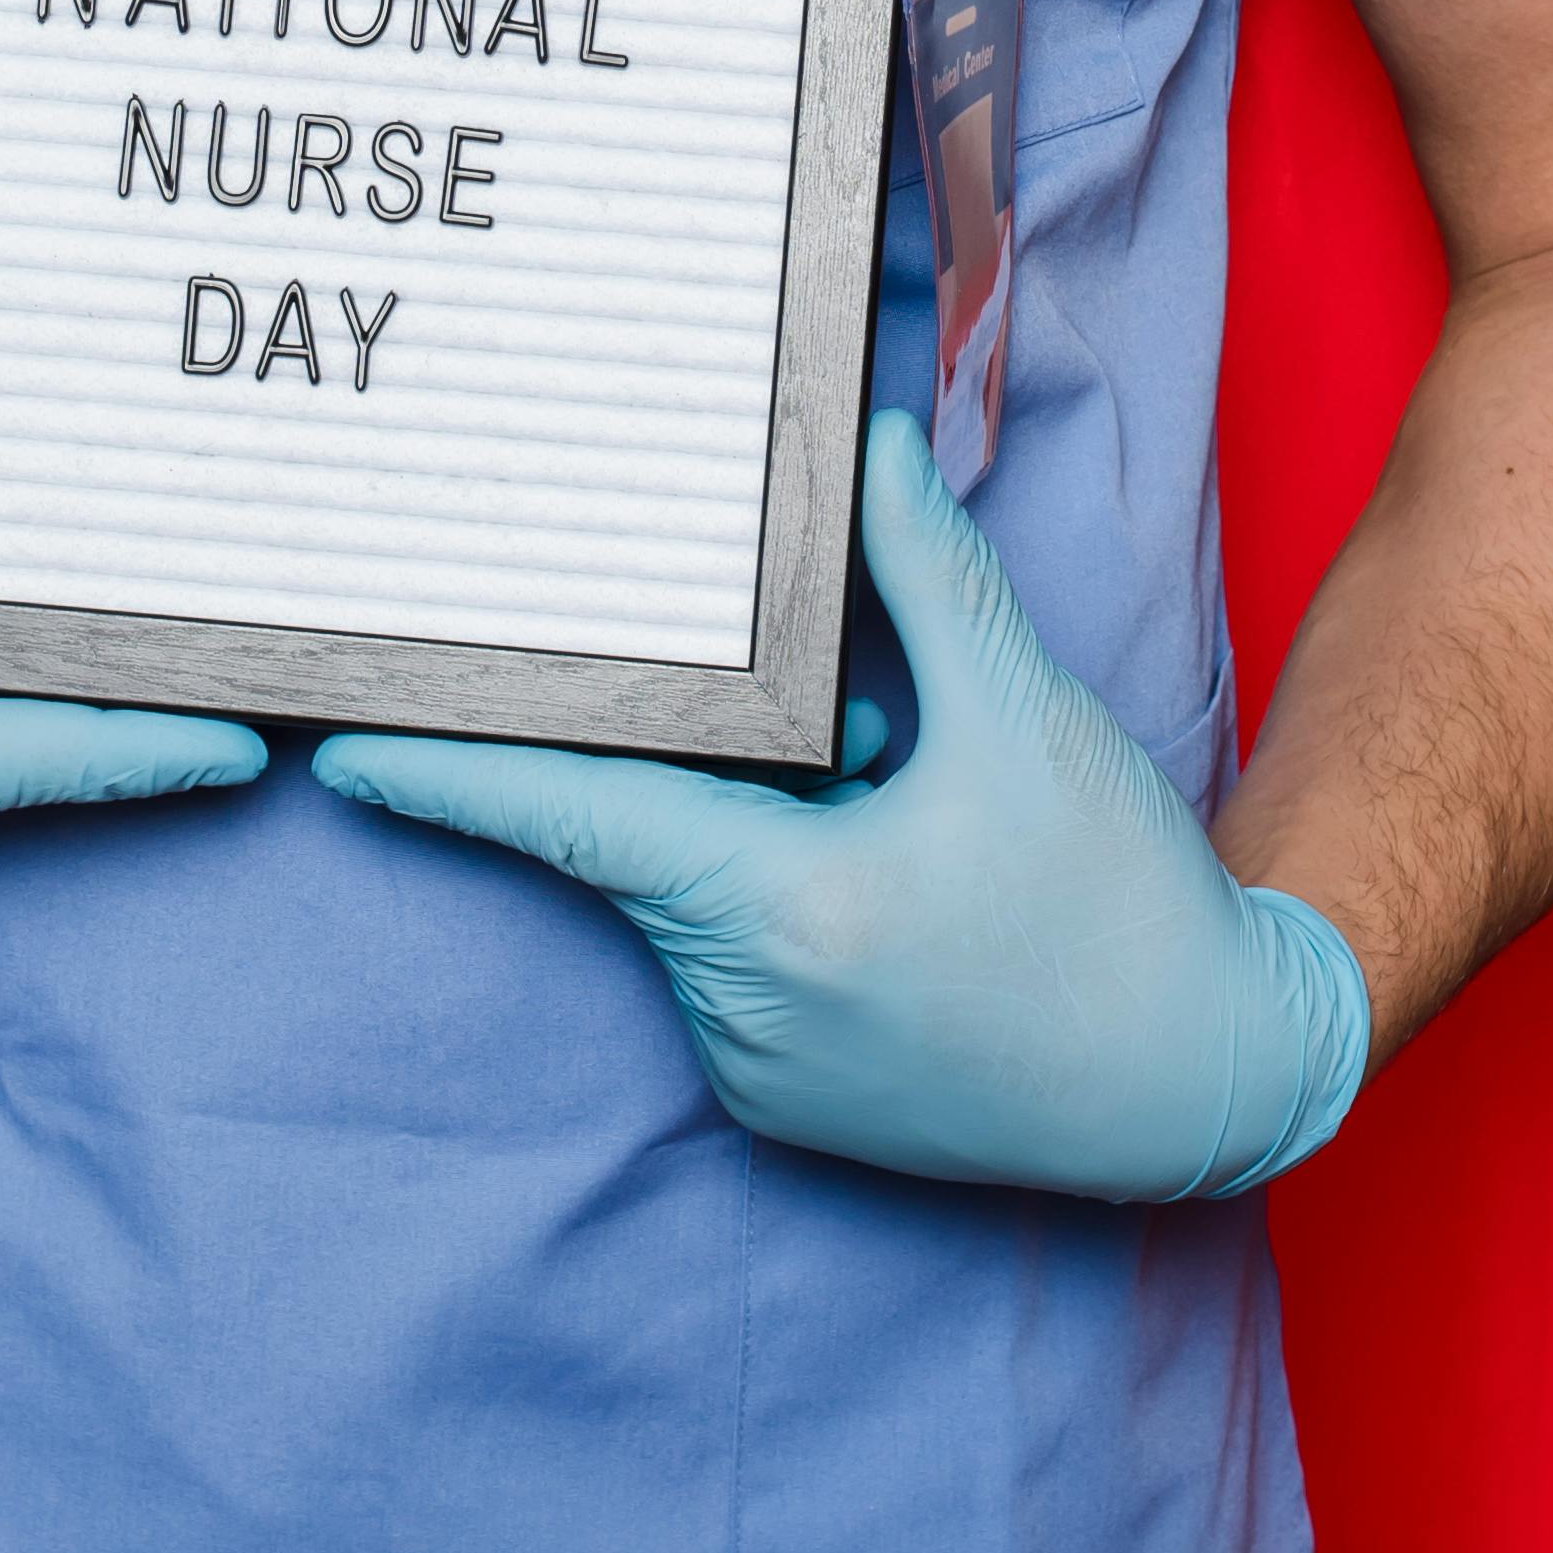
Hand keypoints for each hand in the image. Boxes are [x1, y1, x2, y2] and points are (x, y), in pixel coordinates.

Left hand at [314, 413, 1370, 1200]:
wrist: (1214, 1075)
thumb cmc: (1122, 899)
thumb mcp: (1025, 716)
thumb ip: (927, 578)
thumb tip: (868, 445)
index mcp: (787, 914)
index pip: (578, 820)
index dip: (453, 779)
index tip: (338, 755)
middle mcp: (750, 1012)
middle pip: (653, 842)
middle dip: (706, 764)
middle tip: (838, 733)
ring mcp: (765, 1074)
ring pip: (698, 902)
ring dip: (760, 830)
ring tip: (909, 806)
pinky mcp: (793, 1107)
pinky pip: (739, 966)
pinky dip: (784, 898)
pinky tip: (905, 878)